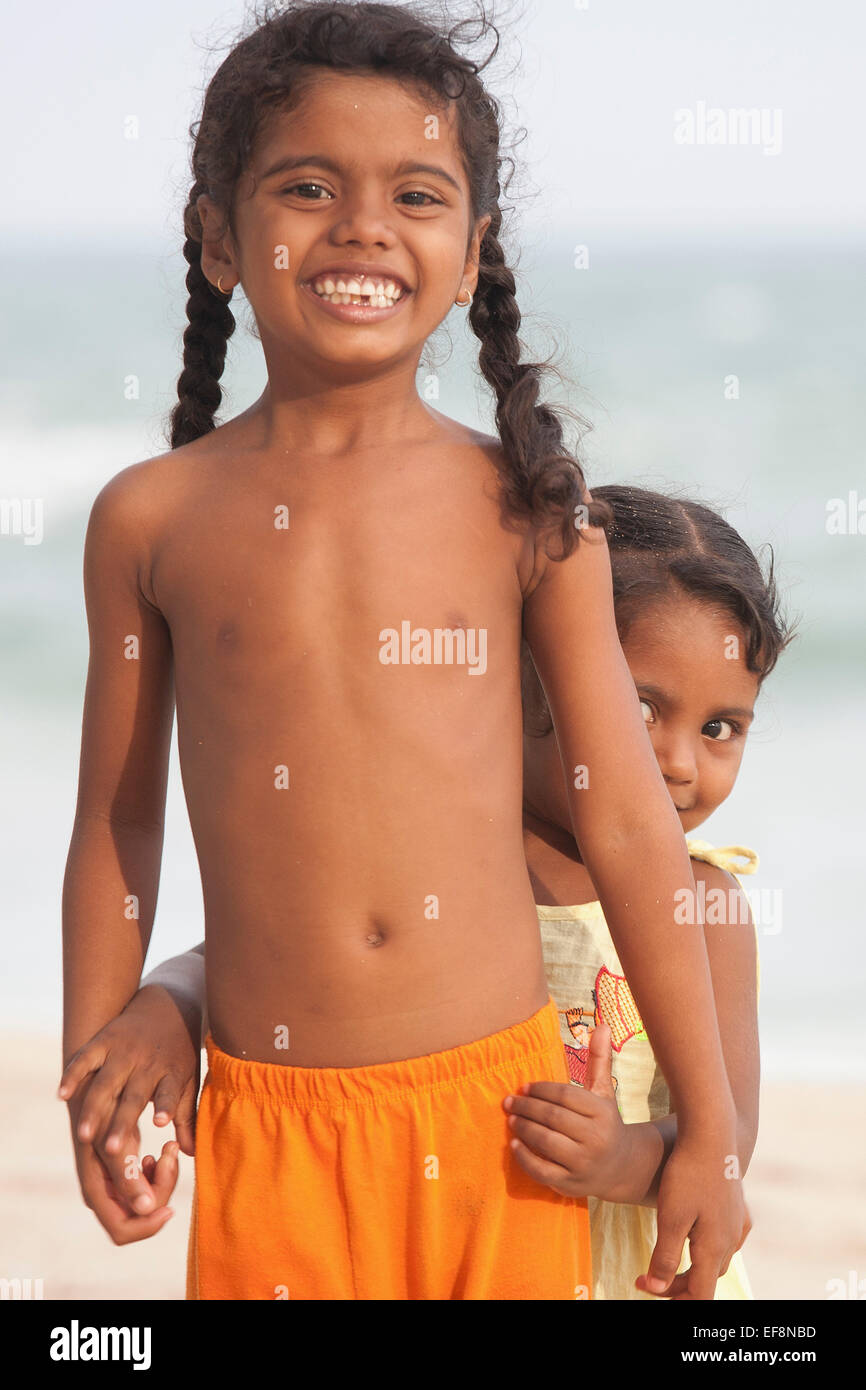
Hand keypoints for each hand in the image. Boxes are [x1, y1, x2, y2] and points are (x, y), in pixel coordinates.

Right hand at [59, 984, 199, 1242]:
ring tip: (83, 1137)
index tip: (160, 1123)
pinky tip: (61, 1095)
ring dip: (94, 1109)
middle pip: (134, 1096)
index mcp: (171, 1073)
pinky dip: (73, 1076)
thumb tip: (192, 1154)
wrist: (168, 1003)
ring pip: (106, 1084)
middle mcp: (147, 1063)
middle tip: (112, 1151)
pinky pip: (85, 1060)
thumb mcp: (188, 1080)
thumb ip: (187, 1117)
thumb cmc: (177, 1053)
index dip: (166, 1106)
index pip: (171, 1093)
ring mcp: (124, 1051)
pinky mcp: (104, 1041)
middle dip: (122, 1123)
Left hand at [502, 1024, 634, 1199]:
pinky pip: (543, 1170)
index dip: (541, 1089)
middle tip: (508, 1101)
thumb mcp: (603, 1092)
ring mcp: (584, 1162)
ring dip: (524, 1129)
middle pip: (553, 1117)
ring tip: (511, 1119)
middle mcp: (596, 1137)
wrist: (621, 1167)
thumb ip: (599, 1060)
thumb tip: (602, 1024)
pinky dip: (525, 1157)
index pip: (566, 1096)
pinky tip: (514, 1144)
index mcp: (603, 1112)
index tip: (524, 1087)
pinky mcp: (572, 1184)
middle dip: (527, 1108)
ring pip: (546, 1142)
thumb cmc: (604, 1122)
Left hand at [636, 1135, 751, 1299]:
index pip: (699, 1294)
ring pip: (718, 1259)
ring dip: (694, 1265)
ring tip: (669, 1255)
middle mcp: (731, 1239)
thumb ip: (665, 1255)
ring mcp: (738, 1222)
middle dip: (677, 1282)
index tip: (643, 1283)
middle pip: (707, 1278)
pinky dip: (710, 1246)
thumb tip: (658, 1288)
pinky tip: (701, 1236)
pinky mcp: (737, 1205)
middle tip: (647, 1273)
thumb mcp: (670, 1217)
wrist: (710, 1134)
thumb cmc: (688, 1174)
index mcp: (715, 1247)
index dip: (672, 1297)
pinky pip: (729, 1237)